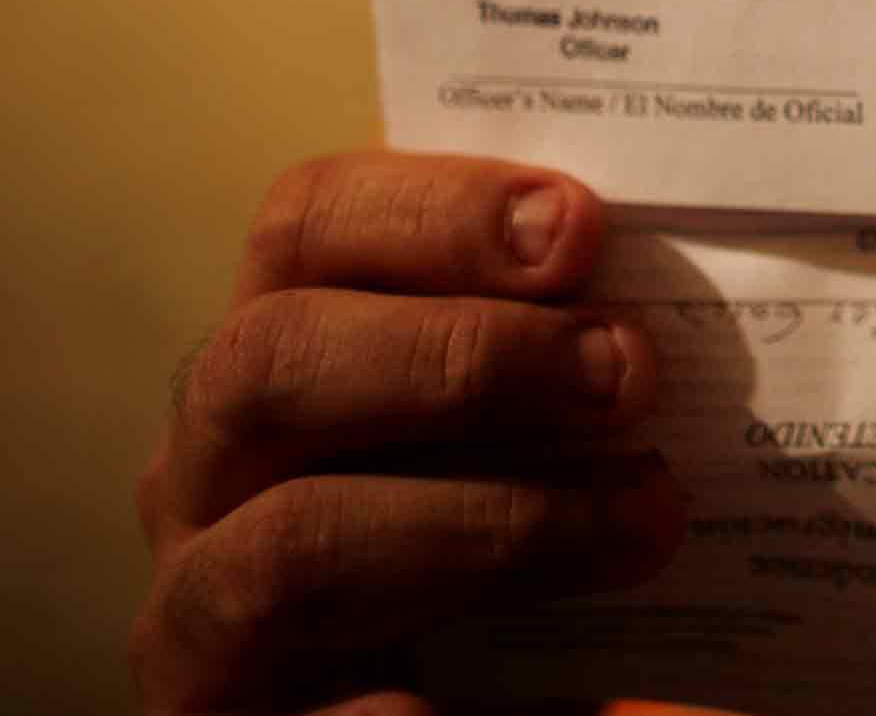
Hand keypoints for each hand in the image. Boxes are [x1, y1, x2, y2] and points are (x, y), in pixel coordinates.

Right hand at [132, 151, 684, 714]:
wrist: (459, 688)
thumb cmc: (515, 518)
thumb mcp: (525, 421)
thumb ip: (570, 346)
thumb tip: (673, 299)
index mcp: (283, 346)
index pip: (308, 225)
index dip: (438, 210)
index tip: (578, 225)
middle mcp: (210, 466)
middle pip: (269, 360)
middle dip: (464, 354)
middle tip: (626, 372)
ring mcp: (203, 608)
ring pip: (289, 542)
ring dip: (484, 520)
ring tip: (642, 520)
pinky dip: (399, 707)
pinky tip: (463, 697)